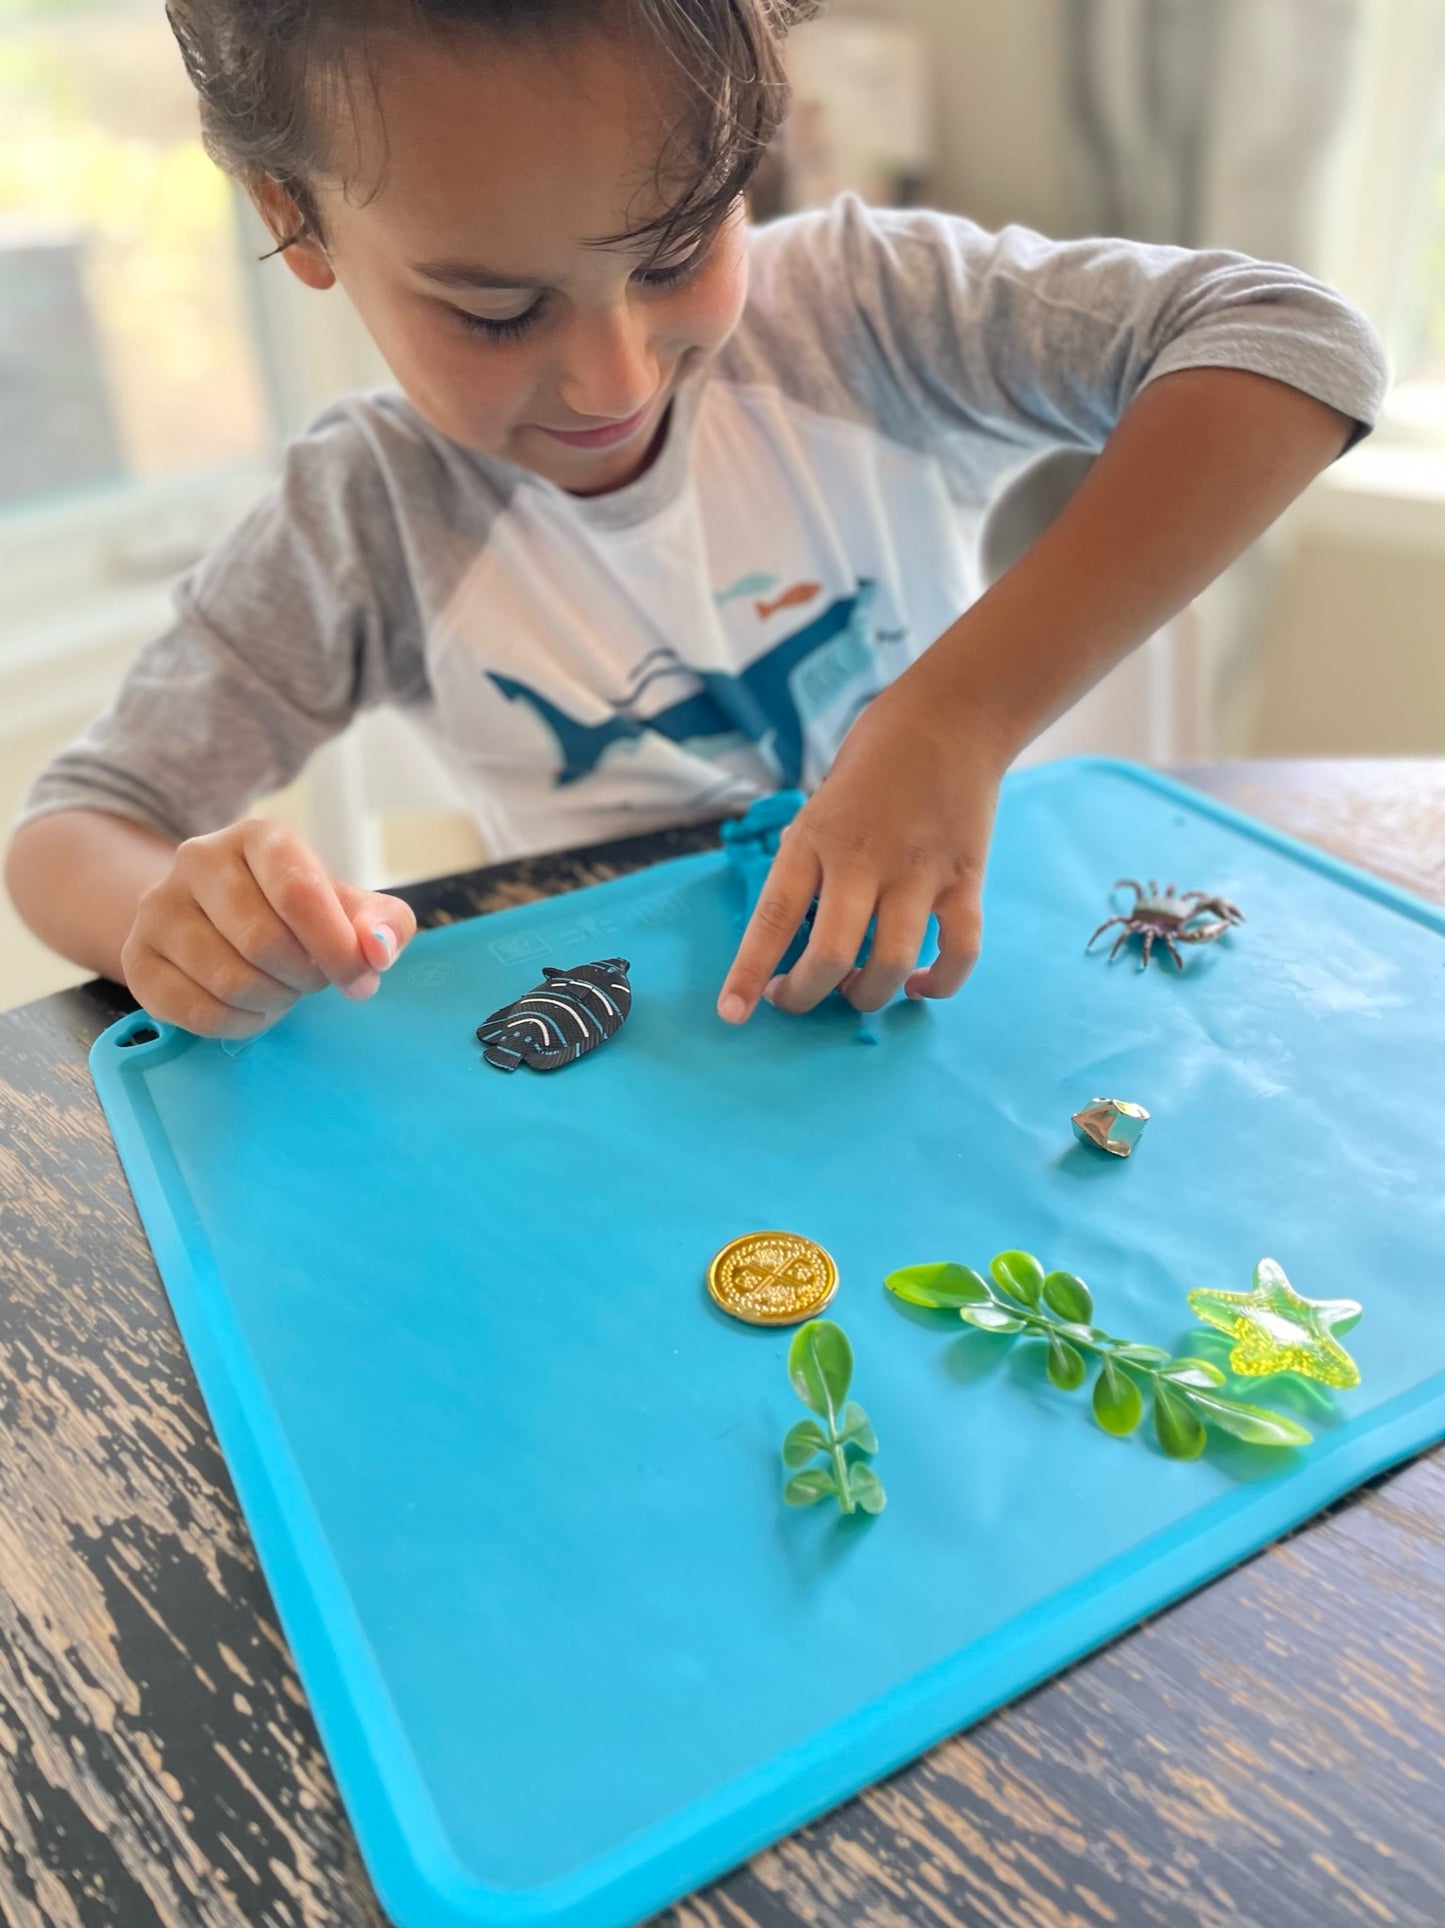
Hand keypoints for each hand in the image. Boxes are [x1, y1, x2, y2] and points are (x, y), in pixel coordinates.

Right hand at [120, 818, 416, 1038]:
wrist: (215, 919)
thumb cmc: (295, 914)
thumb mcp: (349, 909)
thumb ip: (384, 923)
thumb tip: (378, 950)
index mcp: (259, 837)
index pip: (299, 892)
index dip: (337, 948)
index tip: (360, 978)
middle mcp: (198, 859)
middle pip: (263, 942)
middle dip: (304, 978)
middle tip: (313, 980)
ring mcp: (158, 907)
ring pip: (228, 980)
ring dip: (272, 1001)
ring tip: (281, 989)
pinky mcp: (136, 956)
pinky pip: (194, 1012)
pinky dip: (238, 1024)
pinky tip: (250, 1009)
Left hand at [716, 679, 1007, 1019]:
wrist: (953, 715)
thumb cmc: (875, 757)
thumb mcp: (820, 800)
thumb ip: (810, 859)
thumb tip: (796, 924)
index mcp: (814, 838)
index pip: (773, 918)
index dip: (749, 972)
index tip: (733, 1012)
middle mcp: (863, 860)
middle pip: (830, 956)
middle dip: (806, 996)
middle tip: (797, 997)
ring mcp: (918, 872)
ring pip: (891, 963)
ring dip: (868, 994)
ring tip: (857, 988)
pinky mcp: (965, 879)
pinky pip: (959, 951)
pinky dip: (940, 983)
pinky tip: (920, 984)